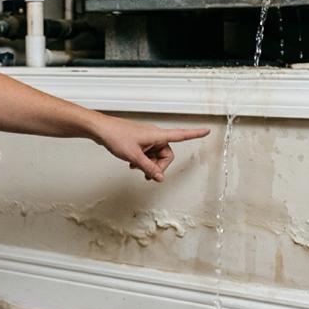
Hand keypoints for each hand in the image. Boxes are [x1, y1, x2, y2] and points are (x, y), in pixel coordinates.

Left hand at [92, 116, 209, 182]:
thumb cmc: (116, 136)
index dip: (195, 134)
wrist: (101, 130)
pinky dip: (143, 161)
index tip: (207, 130)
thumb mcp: (134, 156)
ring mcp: (147, 139)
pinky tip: (133, 165)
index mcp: (157, 135)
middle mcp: (155, 135)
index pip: (181, 135)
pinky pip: (148, 154)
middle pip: (167, 154)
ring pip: (156, 156)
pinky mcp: (140, 141)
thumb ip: (149, 168)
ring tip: (137, 168)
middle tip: (147, 174)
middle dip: (159, 166)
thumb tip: (160, 178)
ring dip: (149, 164)